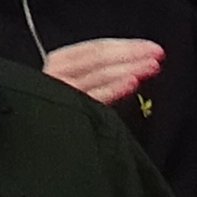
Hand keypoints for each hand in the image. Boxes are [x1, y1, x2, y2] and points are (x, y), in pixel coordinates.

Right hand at [36, 36, 166, 111]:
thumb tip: (131, 67)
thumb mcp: (74, 87)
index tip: (151, 48)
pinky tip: (132, 83)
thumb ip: (96, 76)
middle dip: (131, 54)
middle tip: (158, 54)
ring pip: (98, 74)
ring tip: (152, 67)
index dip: (126, 46)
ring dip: (128, 68)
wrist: (39, 150)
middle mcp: (58, 72)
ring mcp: (61, 90)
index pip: (96, 49)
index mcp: (61, 62)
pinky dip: (113, 88)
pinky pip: (93, 97)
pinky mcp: (65, 110)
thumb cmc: (55, 116)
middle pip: (98, 58)